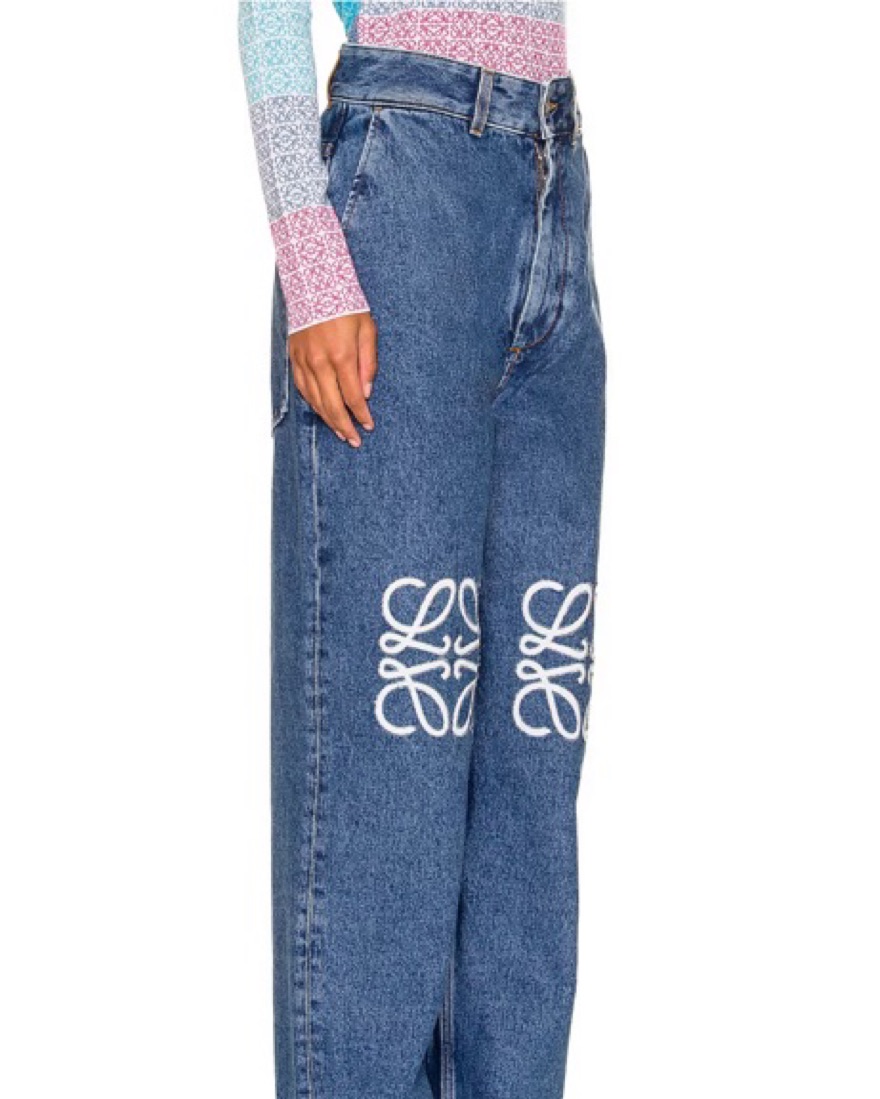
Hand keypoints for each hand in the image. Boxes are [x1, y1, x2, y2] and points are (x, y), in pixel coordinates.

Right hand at [289, 313, 377, 446]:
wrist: (315, 285)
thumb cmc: (346, 305)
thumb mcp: (367, 330)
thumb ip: (368, 363)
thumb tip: (366, 393)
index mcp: (341, 356)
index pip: (352, 396)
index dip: (361, 415)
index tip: (369, 426)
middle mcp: (320, 363)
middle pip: (332, 405)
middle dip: (345, 426)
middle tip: (354, 440)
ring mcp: (304, 362)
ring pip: (315, 400)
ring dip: (328, 419)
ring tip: (340, 432)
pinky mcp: (294, 358)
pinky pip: (302, 388)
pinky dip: (312, 403)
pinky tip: (322, 412)